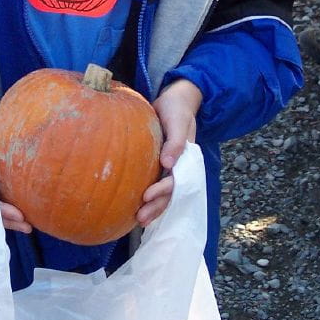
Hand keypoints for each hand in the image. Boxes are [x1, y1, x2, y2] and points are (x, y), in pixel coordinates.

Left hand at [136, 79, 200, 226]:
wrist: (174, 100)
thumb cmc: (177, 109)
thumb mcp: (179, 122)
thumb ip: (176, 142)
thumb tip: (168, 164)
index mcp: (186, 160)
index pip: (176, 181)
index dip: (163, 191)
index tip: (146, 196)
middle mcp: (178, 167)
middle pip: (170, 193)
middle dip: (157, 207)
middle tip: (140, 219)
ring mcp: (168, 167)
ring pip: (163, 192)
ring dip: (153, 207)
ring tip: (138, 220)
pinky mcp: (157, 163)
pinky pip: (152, 181)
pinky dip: (147, 195)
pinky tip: (133, 205)